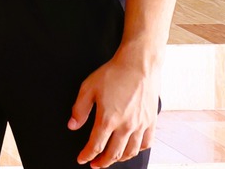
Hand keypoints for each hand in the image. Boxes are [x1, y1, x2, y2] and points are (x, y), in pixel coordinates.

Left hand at [70, 52, 159, 166]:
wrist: (139, 65)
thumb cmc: (114, 74)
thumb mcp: (88, 88)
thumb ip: (79, 109)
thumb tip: (73, 125)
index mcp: (108, 119)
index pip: (96, 145)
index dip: (87, 155)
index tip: (82, 159)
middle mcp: (126, 126)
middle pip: (113, 153)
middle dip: (102, 162)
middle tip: (95, 164)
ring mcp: (141, 125)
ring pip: (130, 151)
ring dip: (119, 159)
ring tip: (111, 159)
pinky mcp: (151, 121)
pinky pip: (146, 143)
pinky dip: (138, 150)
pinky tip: (131, 149)